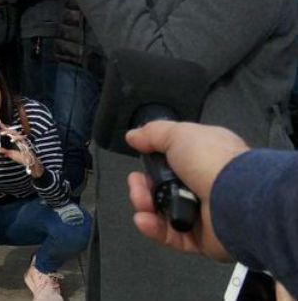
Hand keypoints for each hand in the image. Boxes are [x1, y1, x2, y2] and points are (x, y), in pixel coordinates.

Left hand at [0, 125, 41, 176]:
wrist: (29, 162)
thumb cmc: (20, 157)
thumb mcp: (9, 154)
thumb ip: (3, 151)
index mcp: (13, 140)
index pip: (7, 132)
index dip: (2, 127)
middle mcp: (17, 138)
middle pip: (10, 130)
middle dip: (4, 127)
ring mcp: (21, 140)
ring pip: (14, 133)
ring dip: (8, 132)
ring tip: (1, 133)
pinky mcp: (25, 142)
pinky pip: (20, 138)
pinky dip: (16, 139)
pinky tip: (11, 140)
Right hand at [124, 121, 245, 261]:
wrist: (235, 199)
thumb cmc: (216, 163)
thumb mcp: (178, 133)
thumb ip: (153, 133)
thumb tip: (135, 135)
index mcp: (205, 158)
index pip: (171, 160)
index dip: (152, 161)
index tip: (140, 159)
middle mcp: (204, 185)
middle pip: (161, 187)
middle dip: (142, 185)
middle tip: (137, 183)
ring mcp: (203, 212)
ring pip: (161, 212)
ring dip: (145, 205)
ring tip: (142, 201)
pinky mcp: (200, 237)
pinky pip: (169, 235)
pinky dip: (154, 228)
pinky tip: (145, 219)